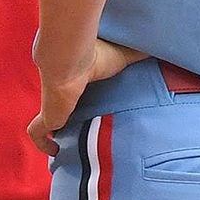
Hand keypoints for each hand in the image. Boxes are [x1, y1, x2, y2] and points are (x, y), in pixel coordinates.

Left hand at [28, 39, 146, 155]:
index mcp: (79, 80)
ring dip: (53, 135)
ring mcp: (53, 104)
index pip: (76, 94)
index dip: (80, 102)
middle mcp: (64, 92)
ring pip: (47, 123)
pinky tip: (54, 152)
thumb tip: (162, 48)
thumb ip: (140, 54)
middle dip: (68, 121)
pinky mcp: (48, 115)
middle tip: (81, 136)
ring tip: (67, 150)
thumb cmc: (97, 54)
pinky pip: (36, 133)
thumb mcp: (125, 56)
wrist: (73, 55)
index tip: (91, 112)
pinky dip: (42, 143)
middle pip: (62, 109)